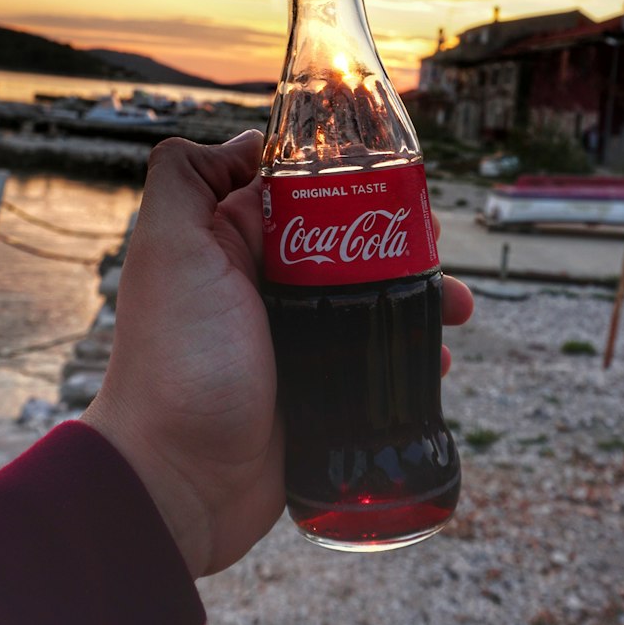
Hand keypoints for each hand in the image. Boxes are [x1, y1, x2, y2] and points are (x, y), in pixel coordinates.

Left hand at [84, 134, 473, 578]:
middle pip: (346, 248)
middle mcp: (262, 290)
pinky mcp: (317, 395)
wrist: (178, 482)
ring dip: (418, 299)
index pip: (300, 195)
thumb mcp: (168, 250)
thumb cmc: (175, 362)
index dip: (349, 183)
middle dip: (398, 242)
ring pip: (369, 304)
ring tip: (455, 308)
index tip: (395, 182)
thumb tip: (246, 142)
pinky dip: (410, 357)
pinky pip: (374, 365)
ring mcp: (292, 345)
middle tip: (436, 248)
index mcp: (230, 248)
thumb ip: (188, 180)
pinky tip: (435, 358)